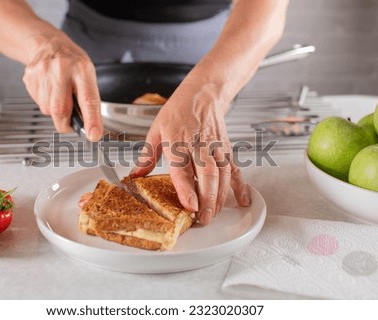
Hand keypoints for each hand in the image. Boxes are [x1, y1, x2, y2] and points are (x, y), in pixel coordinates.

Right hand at [23, 32, 102, 139]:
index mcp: (82, 69)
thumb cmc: (72, 62)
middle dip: (66, 124)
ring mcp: (42, 73)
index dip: (91, 120)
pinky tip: (49, 90)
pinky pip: (38, 103)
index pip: (88, 99)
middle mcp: (61, 69)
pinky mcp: (30, 78)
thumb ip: (89, 99)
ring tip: (60, 96)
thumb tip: (90, 126)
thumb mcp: (88, 75)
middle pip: (60, 110)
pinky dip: (46, 103)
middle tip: (70, 125)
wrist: (48, 43)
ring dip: (55, 112)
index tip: (94, 135)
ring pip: (47, 110)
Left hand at [130, 74, 250, 224]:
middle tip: (203, 219)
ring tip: (214, 215)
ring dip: (220, 197)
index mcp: (177, 141)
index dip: (187, 189)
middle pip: (207, 175)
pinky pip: (235, 169)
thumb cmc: (177, 111)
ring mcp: (215, 147)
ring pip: (222, 175)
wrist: (203, 94)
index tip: (190, 206)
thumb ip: (146, 156)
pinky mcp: (226, 149)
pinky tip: (243, 200)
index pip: (183, 168)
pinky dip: (240, 186)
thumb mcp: (156, 130)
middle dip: (207, 200)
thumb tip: (134, 175)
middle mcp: (199, 145)